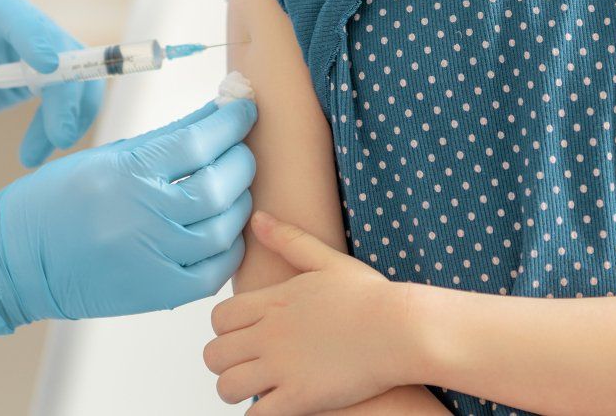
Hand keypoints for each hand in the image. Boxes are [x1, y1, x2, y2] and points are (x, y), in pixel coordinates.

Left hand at [0, 0, 103, 164]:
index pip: (15, 13)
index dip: (34, 36)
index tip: (47, 66)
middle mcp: (15, 23)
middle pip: (59, 46)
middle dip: (66, 91)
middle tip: (60, 136)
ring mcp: (32, 48)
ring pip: (73, 73)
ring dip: (68, 114)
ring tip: (40, 152)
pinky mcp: (40, 76)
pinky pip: (64, 96)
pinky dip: (59, 123)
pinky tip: (36, 151)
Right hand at [0, 98, 257, 347]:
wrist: (15, 262)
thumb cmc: (54, 202)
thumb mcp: (104, 156)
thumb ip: (164, 138)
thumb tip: (213, 114)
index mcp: (127, 172)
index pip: (199, 140)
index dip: (232, 120)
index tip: (244, 107)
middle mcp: (144, 215)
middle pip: (219, 183)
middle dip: (241, 159)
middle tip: (241, 146)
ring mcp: (153, 259)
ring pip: (224, 227)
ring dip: (239, 202)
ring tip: (234, 186)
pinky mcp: (157, 294)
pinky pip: (214, 271)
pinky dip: (229, 248)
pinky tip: (224, 230)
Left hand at [205, 211, 416, 414]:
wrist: (401, 330)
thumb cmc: (371, 297)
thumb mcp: (327, 260)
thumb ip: (288, 239)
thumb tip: (258, 218)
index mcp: (272, 302)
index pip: (219, 319)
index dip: (224, 331)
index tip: (241, 337)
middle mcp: (269, 334)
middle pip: (214, 355)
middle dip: (224, 363)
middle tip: (244, 366)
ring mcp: (282, 367)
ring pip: (227, 387)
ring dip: (235, 390)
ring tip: (255, 390)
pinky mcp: (300, 398)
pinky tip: (274, 408)